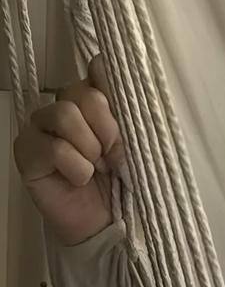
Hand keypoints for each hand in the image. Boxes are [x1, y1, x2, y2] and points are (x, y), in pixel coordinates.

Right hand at [12, 54, 122, 245]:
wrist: (106, 219)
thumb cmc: (123, 176)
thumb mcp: (137, 138)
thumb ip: (129, 105)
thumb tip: (113, 68)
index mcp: (94, 96)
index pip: (99, 67)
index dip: (113, 89)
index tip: (127, 116)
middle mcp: (64, 105)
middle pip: (83, 92)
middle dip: (107, 128)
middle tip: (113, 154)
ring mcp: (40, 126)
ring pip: (64, 114)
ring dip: (90, 148)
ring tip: (96, 166)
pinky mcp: (26, 151)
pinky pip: (52, 148)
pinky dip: (76, 167)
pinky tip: (79, 179)